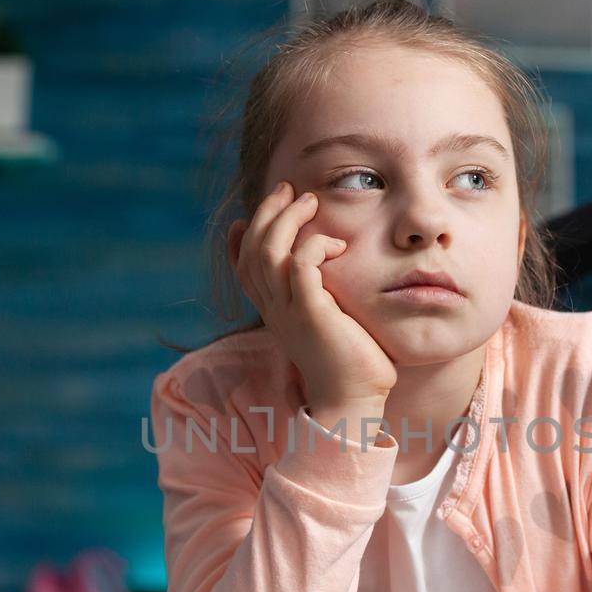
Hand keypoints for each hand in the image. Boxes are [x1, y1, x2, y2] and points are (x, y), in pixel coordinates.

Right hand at [229, 181, 396, 413]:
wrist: (352, 401)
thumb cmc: (350, 364)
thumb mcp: (327, 322)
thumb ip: (320, 297)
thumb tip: (330, 270)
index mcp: (274, 311)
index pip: (243, 268)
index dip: (239, 240)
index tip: (246, 217)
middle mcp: (274, 309)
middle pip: (252, 249)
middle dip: (268, 212)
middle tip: (290, 189)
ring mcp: (288, 311)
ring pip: (269, 251)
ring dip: (287, 219)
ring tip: (310, 201)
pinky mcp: (311, 313)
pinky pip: (300, 266)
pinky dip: (315, 245)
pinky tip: (336, 244)